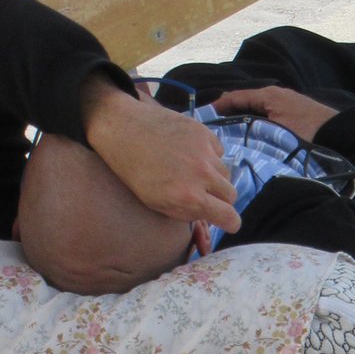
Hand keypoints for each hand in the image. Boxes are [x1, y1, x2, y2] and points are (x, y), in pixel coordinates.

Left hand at [80, 76, 240, 234]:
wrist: (123, 130)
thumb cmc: (135, 173)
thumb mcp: (157, 204)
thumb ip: (188, 213)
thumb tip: (211, 217)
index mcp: (189, 198)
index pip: (229, 216)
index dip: (230, 222)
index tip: (228, 222)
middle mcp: (202, 175)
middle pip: (231, 195)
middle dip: (221, 199)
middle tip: (206, 195)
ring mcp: (205, 151)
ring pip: (226, 173)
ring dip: (215, 177)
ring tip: (193, 172)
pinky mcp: (204, 132)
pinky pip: (219, 151)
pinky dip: (210, 155)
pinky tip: (191, 153)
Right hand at [207, 85, 337, 143]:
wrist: (341, 134)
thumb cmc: (309, 132)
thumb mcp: (277, 131)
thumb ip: (253, 130)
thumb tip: (231, 136)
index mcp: (268, 95)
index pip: (235, 97)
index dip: (218, 107)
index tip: (203, 118)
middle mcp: (274, 95)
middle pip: (243, 102)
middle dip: (227, 113)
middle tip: (211, 129)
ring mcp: (283, 102)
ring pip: (254, 109)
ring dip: (241, 119)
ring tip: (226, 135)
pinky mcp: (291, 112)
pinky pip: (265, 114)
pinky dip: (253, 121)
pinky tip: (250, 135)